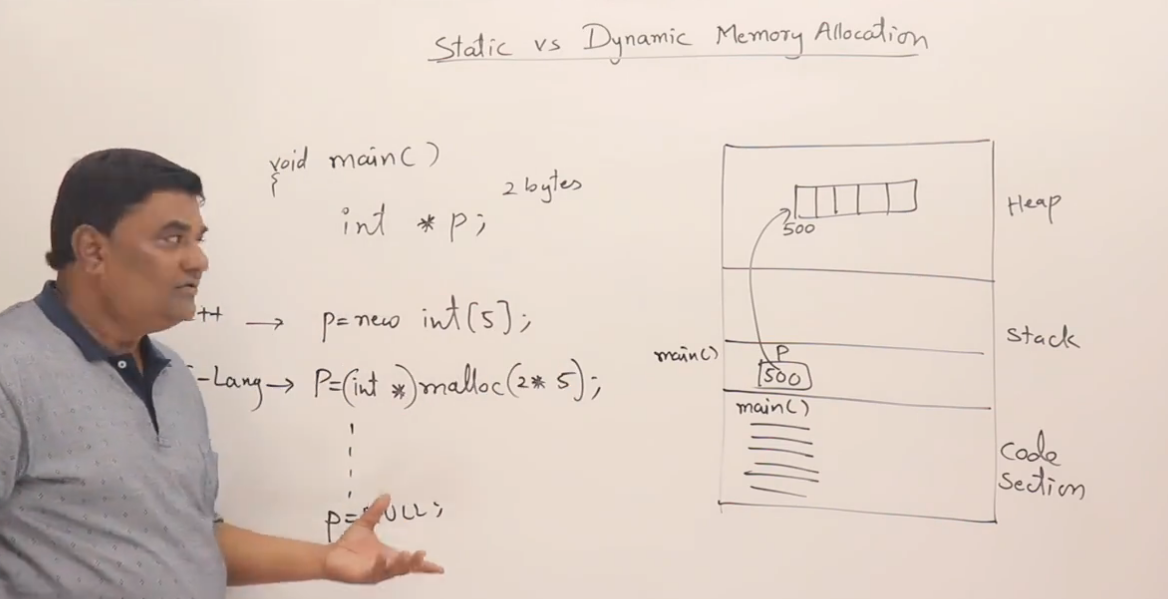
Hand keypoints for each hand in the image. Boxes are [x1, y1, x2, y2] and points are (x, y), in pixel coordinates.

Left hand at [322, 493, 444, 583]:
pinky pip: (377, 571)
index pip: (411, 563)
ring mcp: (377, 572)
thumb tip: (386, 495)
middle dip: (416, 563)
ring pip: (395, 571)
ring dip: (402, 564)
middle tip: (422, 554)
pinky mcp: (366, 575)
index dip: (425, 566)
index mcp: (390, 556)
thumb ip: (376, 511)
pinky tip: (384, 557)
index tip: (439, 568)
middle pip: (407, 567)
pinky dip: (382, 565)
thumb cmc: (348, 544)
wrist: (330, 555)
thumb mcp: (365, 524)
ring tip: (408, 554)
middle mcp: (386, 565)